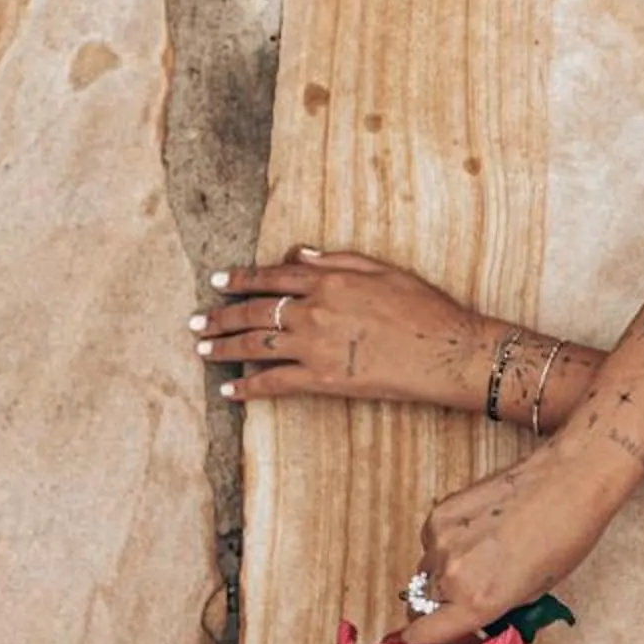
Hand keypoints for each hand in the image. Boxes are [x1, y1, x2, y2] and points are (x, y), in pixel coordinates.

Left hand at [193, 248, 505, 407]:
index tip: (218, 283)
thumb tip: (298, 254)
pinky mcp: (323, 379)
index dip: (241, 279)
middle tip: (196, 322)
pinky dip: (248, 386)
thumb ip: (337, 259)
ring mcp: (315, 346)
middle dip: (220, 316)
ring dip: (224, 348)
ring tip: (202, 351)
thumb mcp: (384, 270)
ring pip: (256, 344)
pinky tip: (229, 389)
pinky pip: (274, 382)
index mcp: (328, 280)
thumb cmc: (425, 309)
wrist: (447, 352)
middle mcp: (314, 311)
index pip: (271, 277)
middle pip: (254, 311)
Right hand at [401, 441, 628, 643]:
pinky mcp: (440, 512)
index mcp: (477, 601)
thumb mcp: (535, 592)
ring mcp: (441, 539)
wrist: (569, 480)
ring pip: (426, 572)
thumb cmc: (566, 537)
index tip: (444, 638)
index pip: (421, 637)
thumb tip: (476, 622)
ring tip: (482, 560)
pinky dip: (448, 545)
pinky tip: (479, 534)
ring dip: (444, 576)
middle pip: (421, 607)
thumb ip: (495, 611)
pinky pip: (432, 542)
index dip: (430, 642)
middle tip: (469, 600)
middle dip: (441, 609)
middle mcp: (451, 573)